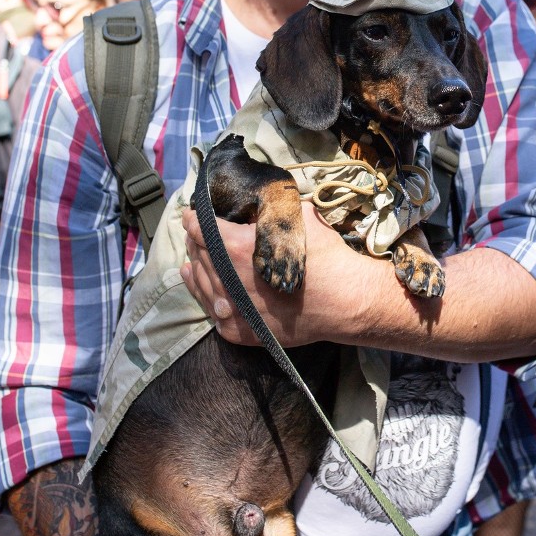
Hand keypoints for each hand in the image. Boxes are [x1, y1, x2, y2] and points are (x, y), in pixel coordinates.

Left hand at [180, 203, 350, 346]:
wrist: (345, 301)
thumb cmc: (325, 256)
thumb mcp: (298, 217)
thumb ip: (268, 212)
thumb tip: (255, 205)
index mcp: (237, 247)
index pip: (200, 229)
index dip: (194, 218)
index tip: (192, 213)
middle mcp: (227, 279)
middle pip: (198, 254)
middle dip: (195, 240)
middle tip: (196, 232)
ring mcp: (231, 309)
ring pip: (200, 281)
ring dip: (194, 264)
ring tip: (190, 256)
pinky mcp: (238, 330)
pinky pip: (210, 309)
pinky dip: (201, 291)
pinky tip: (196, 280)